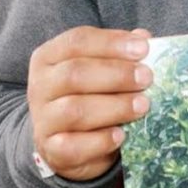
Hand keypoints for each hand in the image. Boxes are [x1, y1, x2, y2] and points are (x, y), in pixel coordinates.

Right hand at [28, 26, 152, 180]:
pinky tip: (121, 135)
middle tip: (147, 77)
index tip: (143, 48)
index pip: (76, 41)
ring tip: (143, 105)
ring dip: (114, 106)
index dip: (111, 43)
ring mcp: (43, 120)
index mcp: (49, 57)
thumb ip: (121, 53)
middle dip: (116, 74)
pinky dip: (101, 140)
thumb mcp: (103, 68)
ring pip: (74, 109)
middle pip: (74, 73)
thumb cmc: (92, 94)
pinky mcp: (52, 150)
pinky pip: (73, 146)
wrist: (69, 141)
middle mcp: (40, 86)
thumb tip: (143, 37)